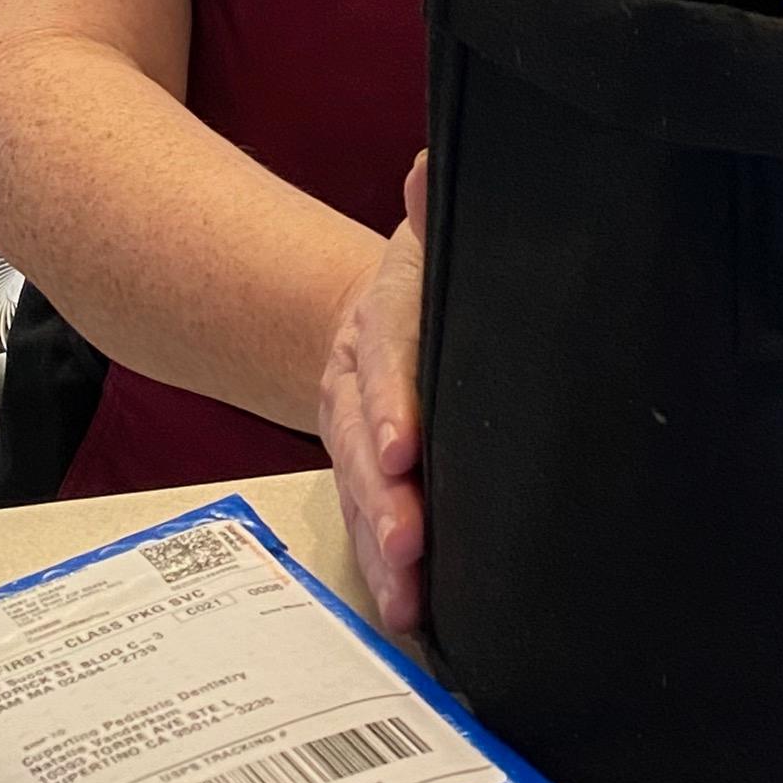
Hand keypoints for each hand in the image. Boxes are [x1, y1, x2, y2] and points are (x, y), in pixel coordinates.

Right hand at [320, 154, 426, 635]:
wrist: (365, 318)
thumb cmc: (419, 286)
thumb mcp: (424, 239)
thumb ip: (427, 207)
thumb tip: (427, 170)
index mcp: (382, 322)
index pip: (386, 362)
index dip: (391, 408)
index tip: (401, 451)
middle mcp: (360, 388)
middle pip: (363, 448)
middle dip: (383, 501)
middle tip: (408, 543)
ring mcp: (356, 442)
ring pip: (360, 499)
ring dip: (382, 551)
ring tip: (408, 598)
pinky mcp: (366, 485)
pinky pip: (368, 530)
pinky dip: (383, 576)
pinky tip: (406, 612)